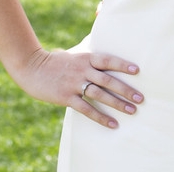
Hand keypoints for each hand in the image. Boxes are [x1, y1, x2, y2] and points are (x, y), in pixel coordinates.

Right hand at [9, 48, 142, 128]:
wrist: (32, 68)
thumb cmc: (56, 61)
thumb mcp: (74, 53)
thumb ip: (90, 54)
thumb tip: (105, 49)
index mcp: (86, 58)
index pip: (108, 60)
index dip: (123, 65)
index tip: (138, 71)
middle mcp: (82, 70)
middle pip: (108, 80)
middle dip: (125, 89)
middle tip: (141, 98)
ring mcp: (74, 84)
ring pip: (100, 95)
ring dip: (117, 103)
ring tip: (132, 110)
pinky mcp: (66, 97)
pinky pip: (87, 109)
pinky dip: (101, 117)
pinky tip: (113, 124)